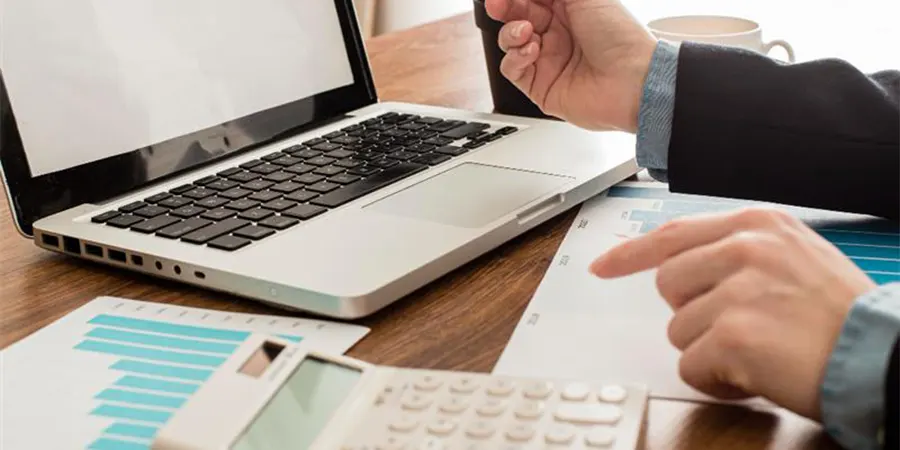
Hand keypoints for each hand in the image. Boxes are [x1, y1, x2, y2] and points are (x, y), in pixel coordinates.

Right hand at [485, 0, 656, 131]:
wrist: (633, 82)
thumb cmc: (621, 38)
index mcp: (569, 11)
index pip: (531, 0)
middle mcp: (557, 36)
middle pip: (516, 17)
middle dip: (505, 9)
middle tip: (499, 6)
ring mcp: (548, 61)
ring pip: (509, 43)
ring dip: (511, 34)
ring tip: (526, 32)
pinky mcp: (541, 87)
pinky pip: (512, 70)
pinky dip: (515, 58)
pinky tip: (531, 52)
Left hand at [589, 208, 874, 419]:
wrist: (884, 355)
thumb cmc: (841, 316)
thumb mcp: (794, 257)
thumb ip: (739, 254)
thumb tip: (681, 268)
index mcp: (757, 224)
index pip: (673, 233)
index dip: (631, 254)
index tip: (604, 266)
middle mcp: (745, 248)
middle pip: (668, 285)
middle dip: (693, 314)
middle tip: (741, 326)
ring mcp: (738, 290)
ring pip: (677, 329)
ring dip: (710, 350)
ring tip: (759, 351)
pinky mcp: (733, 334)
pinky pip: (690, 365)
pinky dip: (717, 380)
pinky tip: (755, 375)